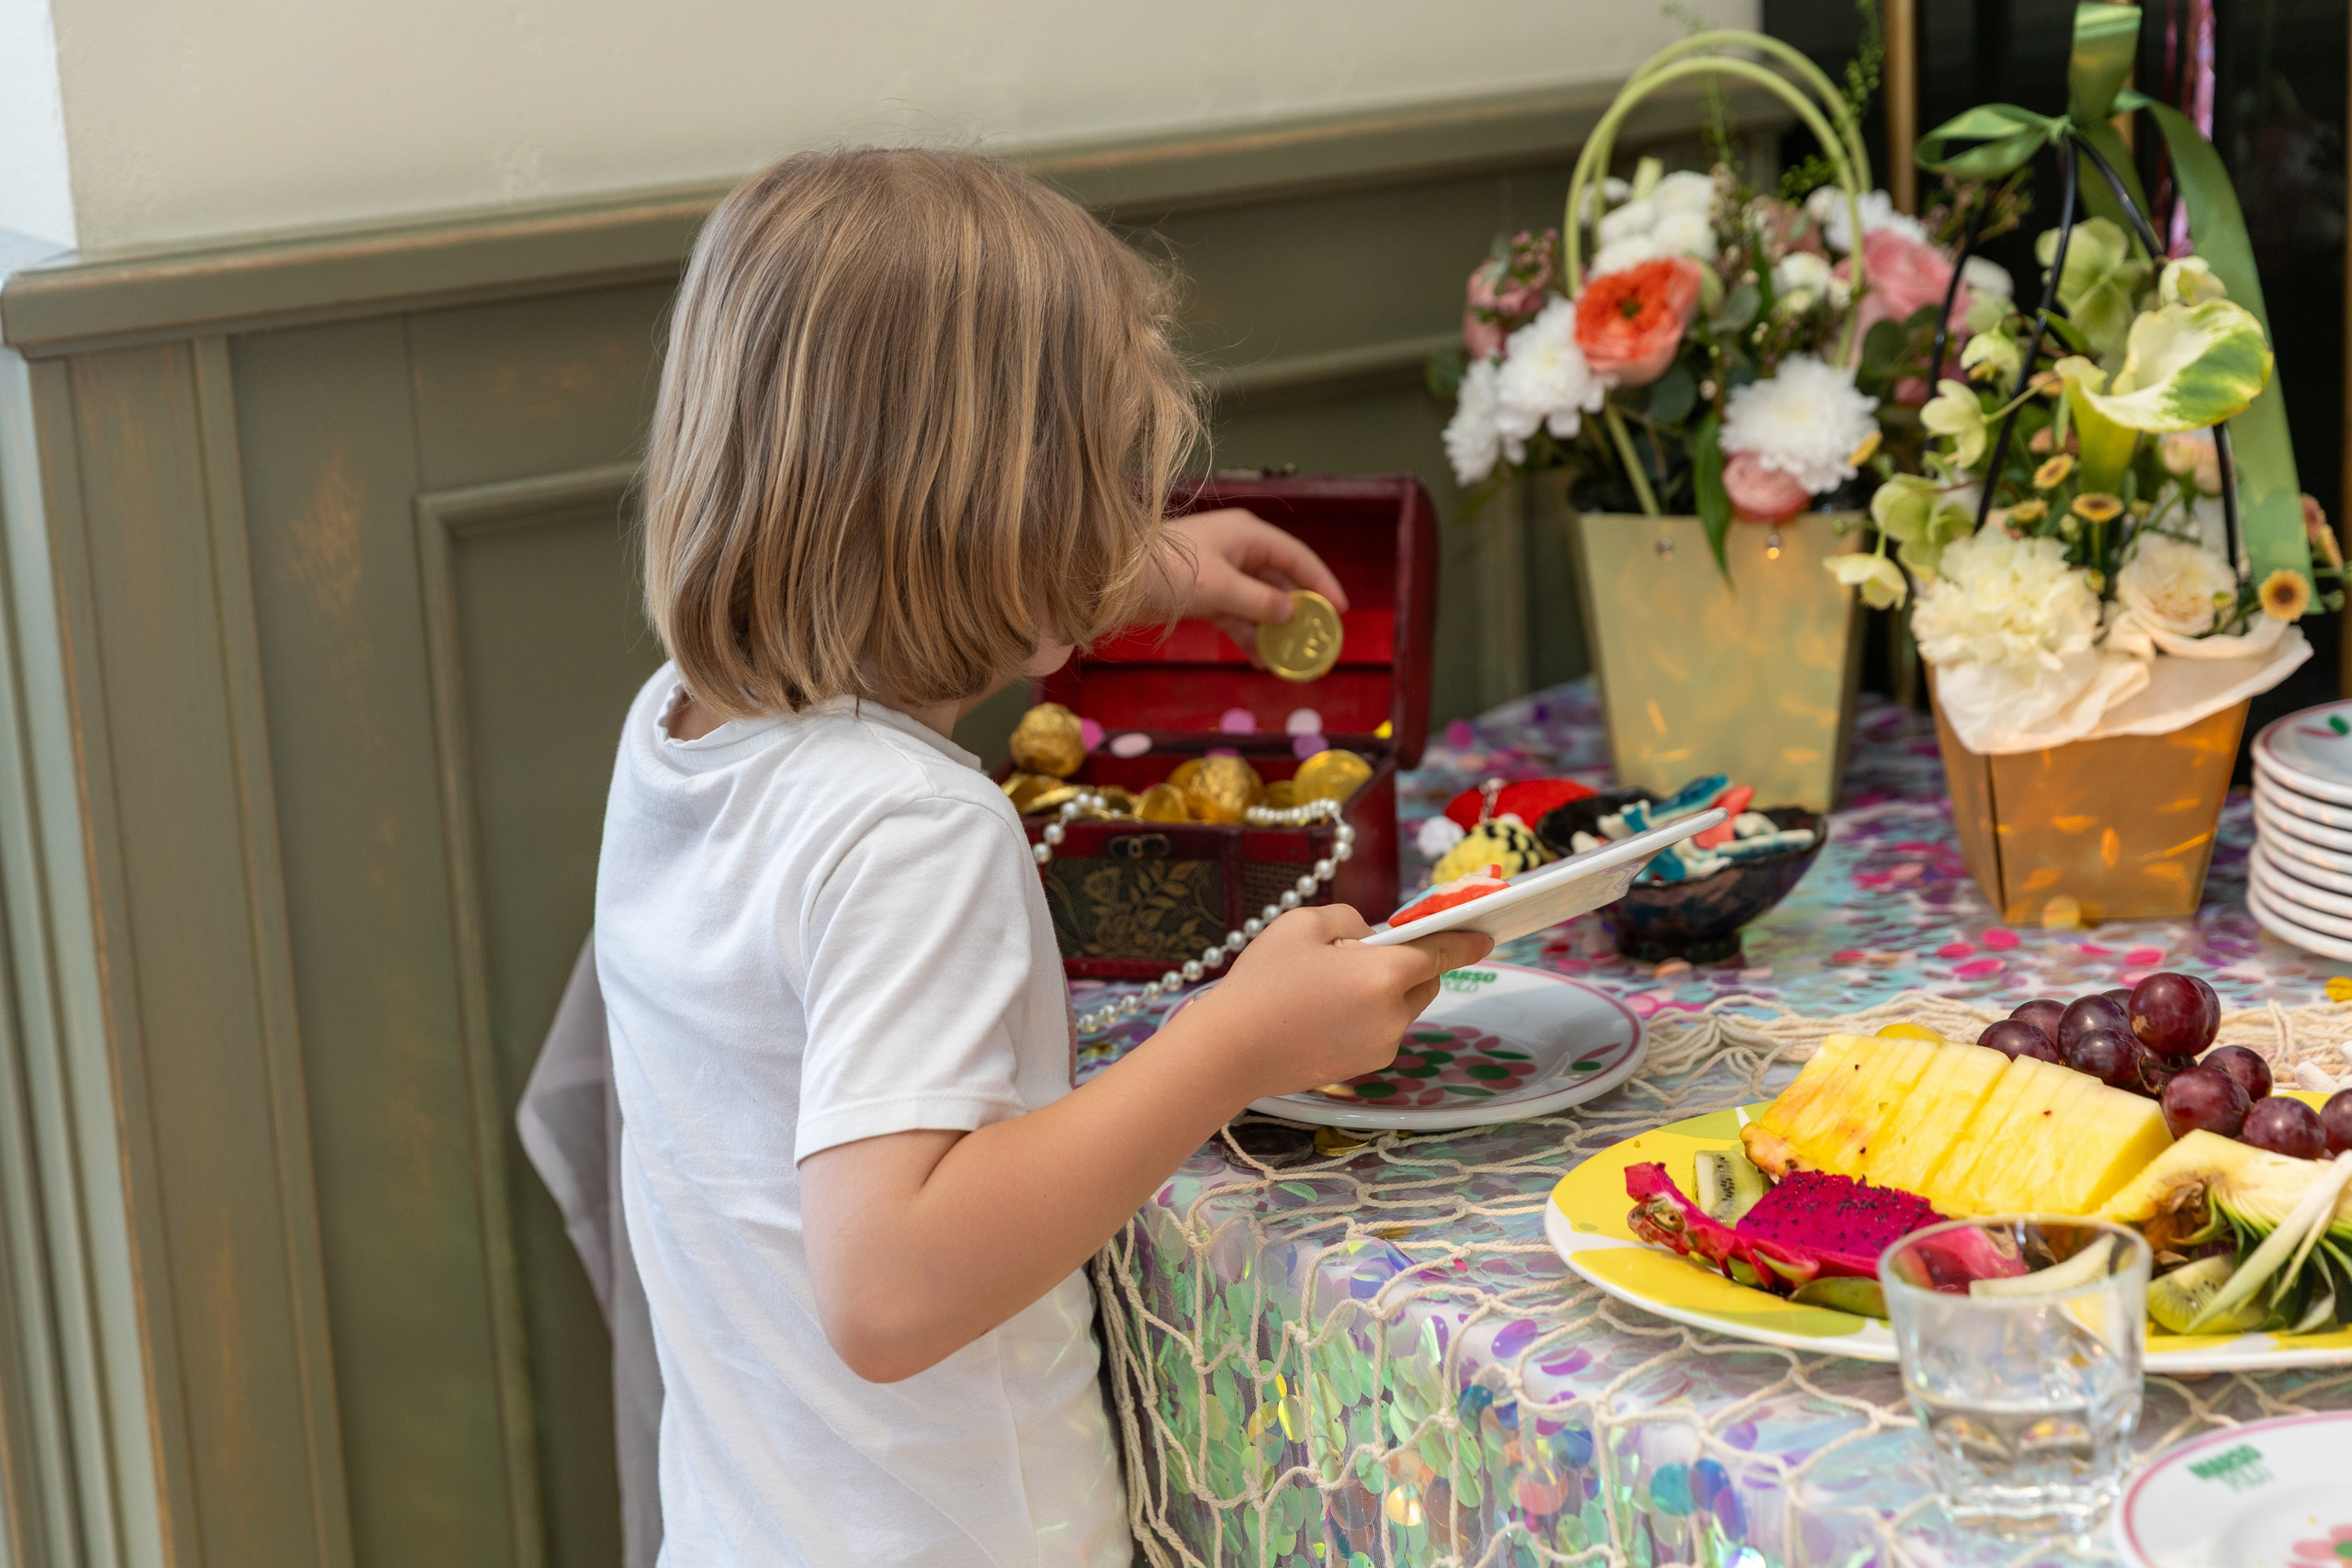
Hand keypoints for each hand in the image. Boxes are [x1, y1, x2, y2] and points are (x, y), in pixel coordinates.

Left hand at [1151, 508, 1350, 655]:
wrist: (1113, 580)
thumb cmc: (1168, 570)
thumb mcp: (1220, 587)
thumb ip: (1260, 601)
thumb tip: (1290, 612)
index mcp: (1247, 535)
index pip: (1297, 557)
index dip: (1321, 582)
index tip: (1340, 610)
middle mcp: (1238, 550)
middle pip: (1280, 582)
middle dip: (1298, 613)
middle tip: (1317, 641)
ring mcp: (1221, 574)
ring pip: (1259, 603)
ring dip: (1273, 630)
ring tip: (1290, 660)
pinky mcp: (1204, 596)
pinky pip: (1237, 616)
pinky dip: (1248, 636)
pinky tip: (1260, 660)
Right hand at [1170, 905, 1493, 1100]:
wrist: (1230, 1051)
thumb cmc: (1263, 982)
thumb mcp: (1303, 925)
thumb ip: (1352, 921)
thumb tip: (1372, 938)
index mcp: (1384, 975)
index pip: (1441, 953)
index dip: (1466, 941)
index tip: (1486, 934)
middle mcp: (1393, 1016)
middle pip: (1425, 982)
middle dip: (1409, 965)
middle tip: (1360, 954)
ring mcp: (1381, 1047)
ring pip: (1402, 1009)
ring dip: (1385, 992)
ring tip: (1330, 987)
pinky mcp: (1363, 1069)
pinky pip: (1380, 1031)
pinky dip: (1366, 1016)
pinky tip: (1322, 1012)